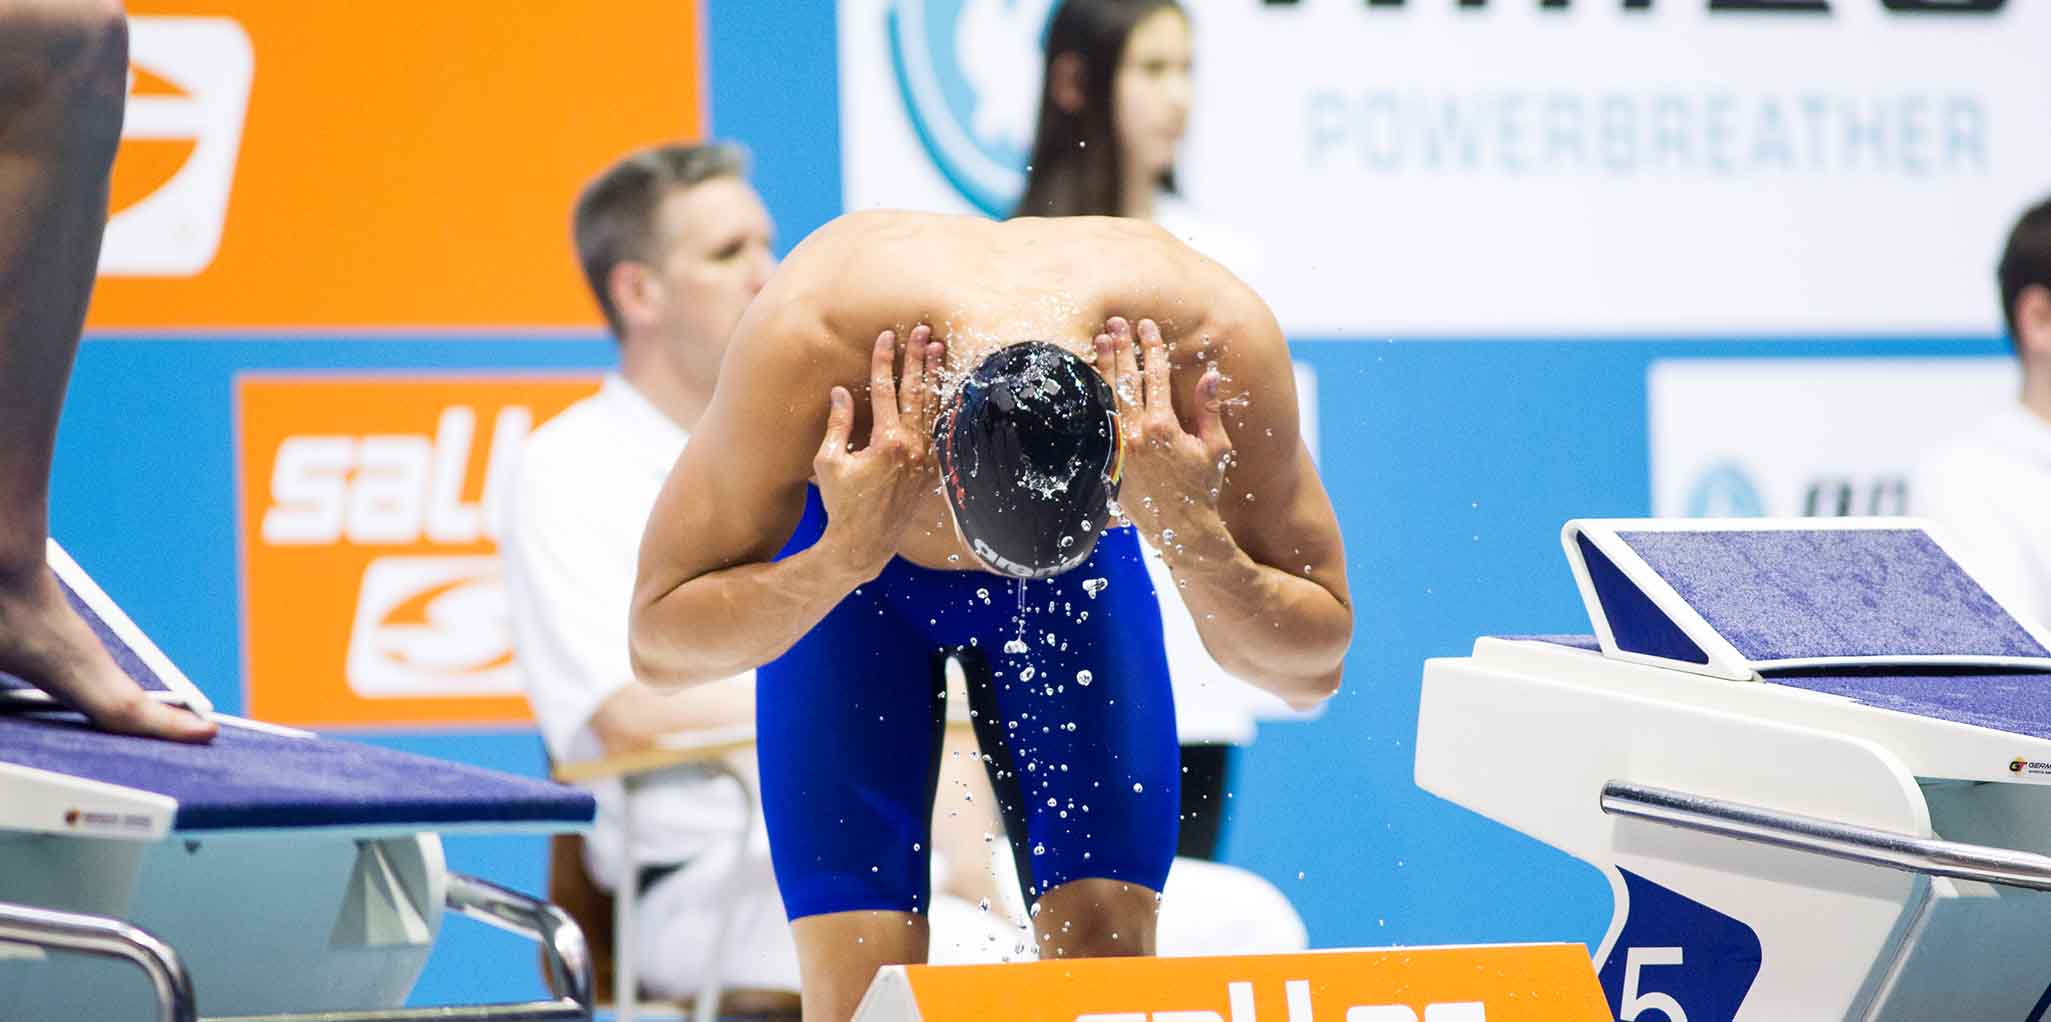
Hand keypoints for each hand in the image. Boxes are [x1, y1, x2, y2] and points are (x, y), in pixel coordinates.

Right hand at [814, 326, 944, 579]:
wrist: (864, 543)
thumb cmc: (841, 503)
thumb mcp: (829, 462)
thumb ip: (838, 424)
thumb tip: (841, 391)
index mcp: (887, 442)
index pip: (885, 390)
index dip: (885, 360)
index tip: (887, 336)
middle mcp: (912, 447)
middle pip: (917, 391)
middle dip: (918, 358)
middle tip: (923, 330)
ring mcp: (926, 458)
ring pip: (933, 407)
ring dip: (936, 376)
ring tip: (939, 349)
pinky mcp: (931, 469)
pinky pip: (940, 429)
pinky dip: (942, 406)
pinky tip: (946, 389)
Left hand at [1094, 316, 1233, 546]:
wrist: (1181, 529)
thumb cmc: (1202, 488)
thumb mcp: (1215, 447)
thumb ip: (1210, 409)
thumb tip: (1211, 374)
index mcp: (1164, 427)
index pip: (1156, 376)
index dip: (1152, 348)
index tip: (1148, 327)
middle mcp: (1137, 434)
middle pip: (1126, 380)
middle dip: (1122, 348)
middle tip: (1117, 322)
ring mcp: (1120, 447)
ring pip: (1108, 397)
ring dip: (1104, 366)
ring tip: (1100, 340)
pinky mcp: (1110, 460)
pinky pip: (1100, 420)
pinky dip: (1095, 396)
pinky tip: (1091, 380)